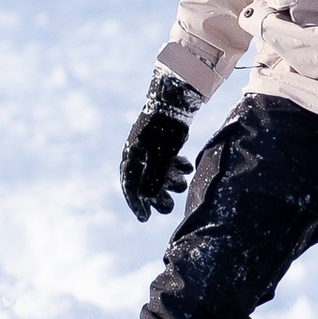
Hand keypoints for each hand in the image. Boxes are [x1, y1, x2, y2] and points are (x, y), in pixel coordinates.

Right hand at [119, 72, 197, 219]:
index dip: (137, 204)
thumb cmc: (166, 130)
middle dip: (157, 195)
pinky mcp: (161, 140)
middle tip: (168, 206)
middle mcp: (136, 153)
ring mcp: (148, 146)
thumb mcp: (161, 157)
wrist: (174, 100)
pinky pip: (165, 160)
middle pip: (144, 182)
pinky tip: (187, 168)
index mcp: (132, 157)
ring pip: (157, 172)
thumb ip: (154, 178)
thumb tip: (148, 198)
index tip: (145, 218)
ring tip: (181, 183)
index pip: (130, 186)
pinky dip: (175, 167)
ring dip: (169, 180)